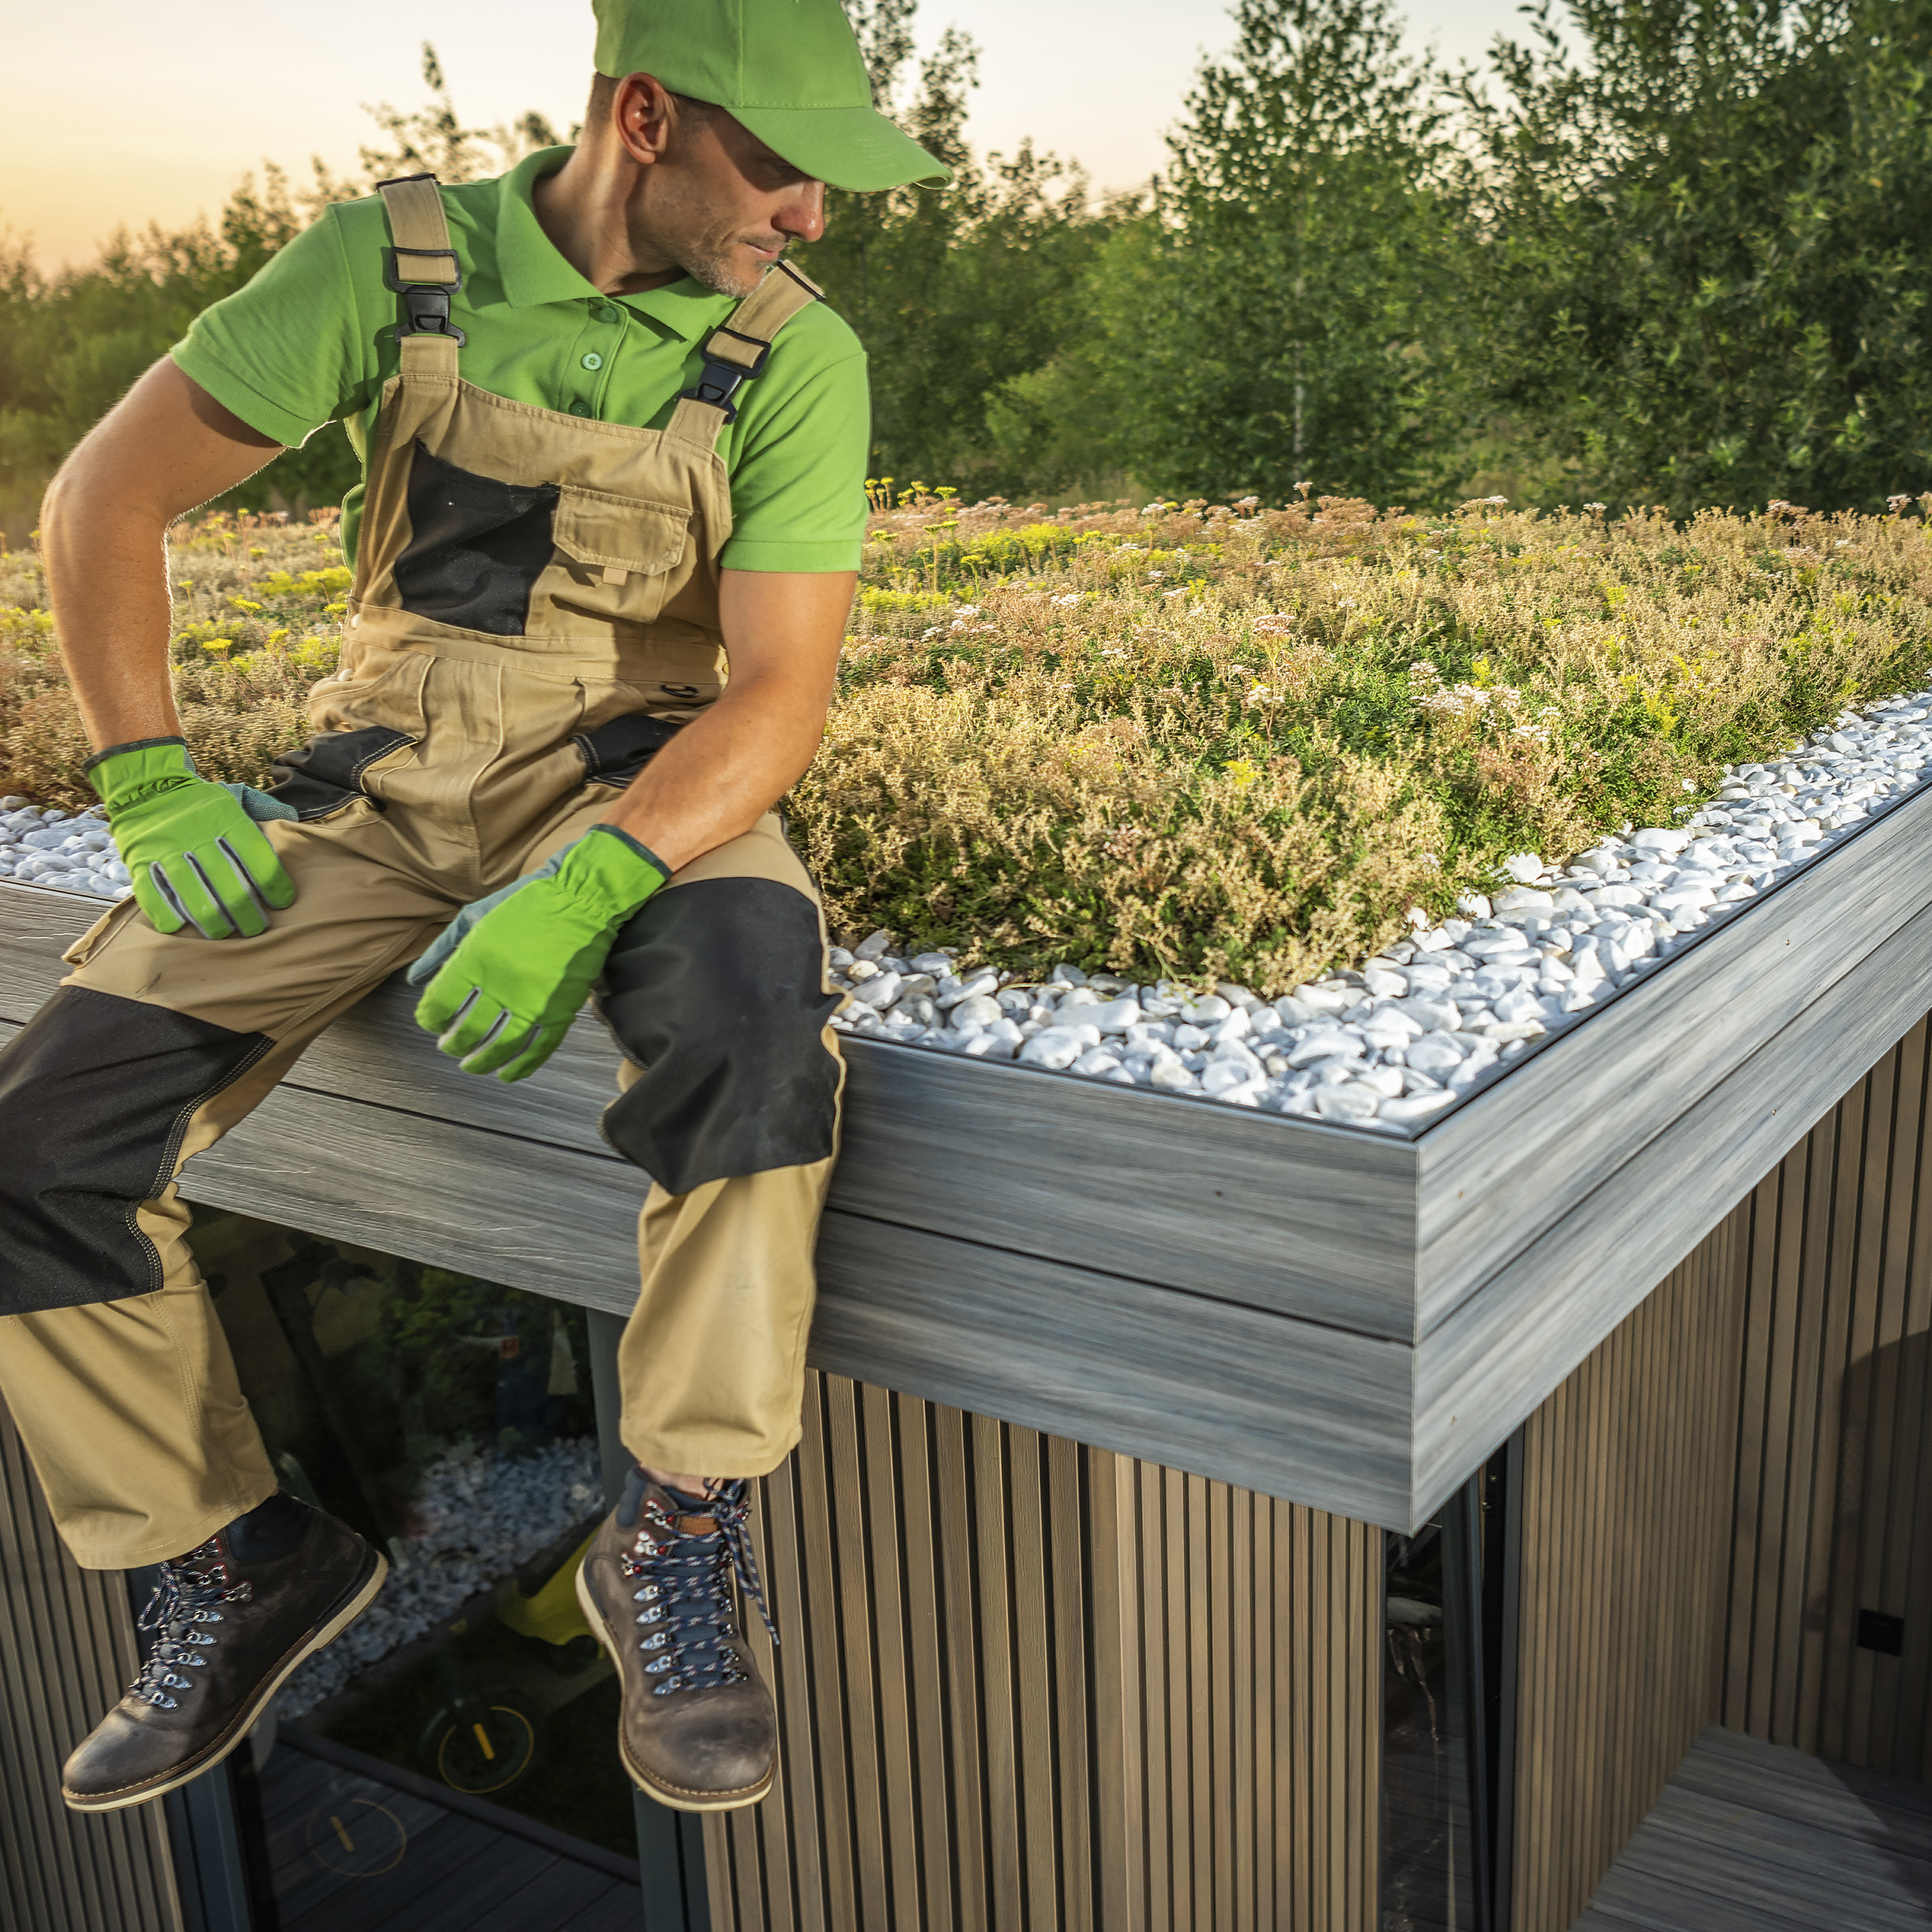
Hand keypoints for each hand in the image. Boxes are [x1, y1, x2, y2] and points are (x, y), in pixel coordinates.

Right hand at [87, 737, 296, 938]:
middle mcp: (196, 835)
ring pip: (194, 895)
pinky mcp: (139, 862)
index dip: (272, 884)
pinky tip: (183, 926)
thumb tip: (294, 823)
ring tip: (224, 932)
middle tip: (256, 929)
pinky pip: (154, 896)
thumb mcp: (232, 797)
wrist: (145, 785)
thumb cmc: (199, 803)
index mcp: (225, 818)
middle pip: (228, 884)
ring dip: (212, 921)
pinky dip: (169, 915)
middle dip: (246, 913)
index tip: (281, 903)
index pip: (256, 857)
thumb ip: (263, 809)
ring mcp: (166, 849)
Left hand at [408, 825, 670, 1080]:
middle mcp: (502, 983)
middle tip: (450, 1046)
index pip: (440, 1004)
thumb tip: (415, 979)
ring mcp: (534, 1000)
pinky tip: (508, 1074)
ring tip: (471, 1065)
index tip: (432, 1022)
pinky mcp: (562, 1010)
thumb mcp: (475, 915)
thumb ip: (441, 949)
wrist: (583, 898)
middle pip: (467, 1031)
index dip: (430, 1019)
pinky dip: (522, 1067)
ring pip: (500, 1047)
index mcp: (476, 958)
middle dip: (453, 1044)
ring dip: (481, 1062)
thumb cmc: (526, 902)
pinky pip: (539, 1049)